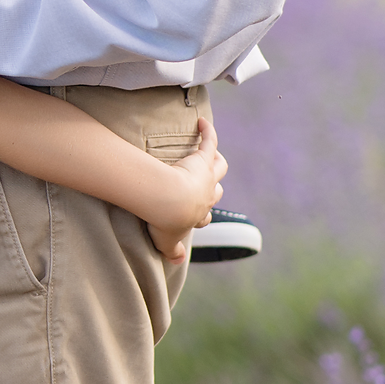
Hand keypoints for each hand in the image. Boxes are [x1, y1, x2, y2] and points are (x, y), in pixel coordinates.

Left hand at [142, 117, 226, 263]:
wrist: (167, 199)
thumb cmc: (164, 220)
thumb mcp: (166, 240)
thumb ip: (171, 250)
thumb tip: (176, 261)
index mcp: (198, 214)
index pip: (205, 216)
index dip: (201, 215)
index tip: (195, 215)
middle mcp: (208, 196)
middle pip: (216, 191)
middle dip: (212, 189)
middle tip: (202, 184)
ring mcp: (208, 176)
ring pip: (219, 168)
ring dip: (215, 162)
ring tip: (207, 154)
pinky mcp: (203, 159)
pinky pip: (210, 142)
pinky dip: (208, 132)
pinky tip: (201, 122)